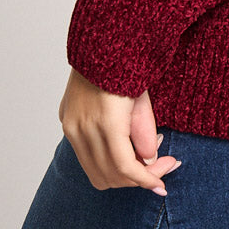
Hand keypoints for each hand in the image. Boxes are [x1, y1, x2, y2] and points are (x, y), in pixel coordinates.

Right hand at [58, 67, 181, 194]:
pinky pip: (85, 157)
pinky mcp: (66, 123)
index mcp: (107, 120)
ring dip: (121, 174)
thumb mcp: (144, 98)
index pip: (126, 167)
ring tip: (144, 156)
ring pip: (95, 172)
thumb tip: (147, 162)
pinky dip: (106, 162)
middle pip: (111, 175)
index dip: (146, 181)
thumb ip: (145, 132)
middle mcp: (84, 128)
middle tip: (161, 167)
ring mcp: (71, 127)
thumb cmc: (127, 65)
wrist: (99, 43)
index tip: (162, 185)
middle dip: (138, 179)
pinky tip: (124, 149)